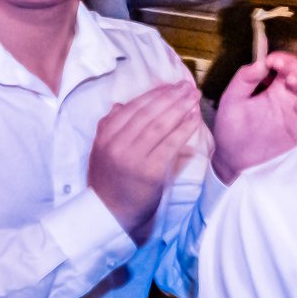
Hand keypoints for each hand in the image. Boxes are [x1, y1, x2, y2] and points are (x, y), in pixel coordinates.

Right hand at [88, 80, 201, 241]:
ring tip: (194, 97)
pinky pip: (170, 144)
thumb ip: (109, 126)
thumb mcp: (101, 150)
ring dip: (180, 108)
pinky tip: (195, 118)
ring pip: (160, 125)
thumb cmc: (109, 180)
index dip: (154, 94)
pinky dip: (184, 129)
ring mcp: (132, 156)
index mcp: (104, 135)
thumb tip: (121, 104)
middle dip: (171, 97)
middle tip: (188, 86)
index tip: (171, 85)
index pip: (132, 107)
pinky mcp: (149, 170)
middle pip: (148, 113)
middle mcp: (116, 143)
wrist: (108, 212)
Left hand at [212, 51, 296, 182]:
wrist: (233, 160)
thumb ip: (244, 79)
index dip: (286, 60)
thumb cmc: (232, 130)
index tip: (273, 60)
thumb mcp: (232, 100)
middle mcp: (293, 99)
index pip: (290, 68)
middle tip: (283, 68)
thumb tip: (262, 62)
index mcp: (276, 89)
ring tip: (292, 82)